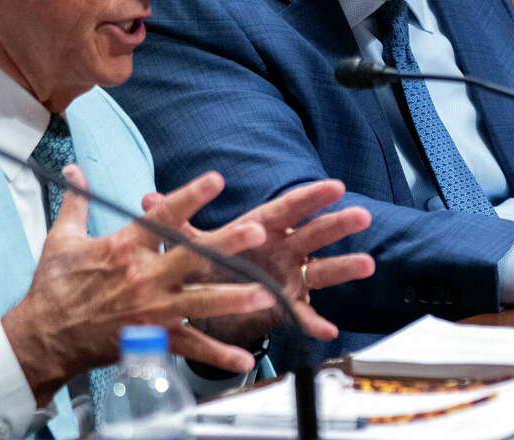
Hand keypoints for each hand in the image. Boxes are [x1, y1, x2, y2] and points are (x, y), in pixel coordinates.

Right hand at [1, 166, 274, 404]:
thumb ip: (76, 201)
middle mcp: (143, 276)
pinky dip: (217, 355)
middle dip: (227, 244)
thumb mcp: (62, 238)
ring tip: (265, 293)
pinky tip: (243, 357)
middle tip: (258, 231)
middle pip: (192, 257)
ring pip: (200, 303)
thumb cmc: (54, 286)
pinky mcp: (153, 339)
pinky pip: (190, 347)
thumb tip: (73, 168)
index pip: (162, 216)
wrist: (44, 337)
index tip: (216, 180)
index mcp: (124, 247)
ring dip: (234, 298)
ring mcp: (151, 310)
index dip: (190, 196)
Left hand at [143, 178, 373, 345]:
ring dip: (343, 266)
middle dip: (336, 224)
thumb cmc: (210, 262)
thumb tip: (146, 200)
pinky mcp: (288, 304)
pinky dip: (314, 321)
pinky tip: (328, 328)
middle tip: (359, 214)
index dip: (310, 197)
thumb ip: (176, 223)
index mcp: (262, 229)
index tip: (335, 186)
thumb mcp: (193, 243)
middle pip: (313, 234)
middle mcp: (282, 250)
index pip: (288, 209)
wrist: (212, 300)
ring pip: (321, 270)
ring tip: (366, 263)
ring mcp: (290, 277)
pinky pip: (304, 314)